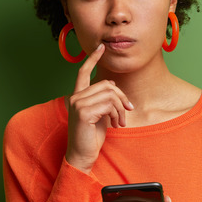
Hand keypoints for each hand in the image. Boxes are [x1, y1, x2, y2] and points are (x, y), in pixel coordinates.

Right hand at [65, 44, 133, 173]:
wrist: (83, 155)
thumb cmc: (91, 136)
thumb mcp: (100, 114)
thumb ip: (104, 100)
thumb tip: (114, 88)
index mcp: (78, 96)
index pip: (83, 72)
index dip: (92, 59)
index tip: (101, 47)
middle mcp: (75, 97)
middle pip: (107, 85)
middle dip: (121, 98)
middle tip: (127, 112)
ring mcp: (77, 103)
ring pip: (110, 94)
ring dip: (120, 109)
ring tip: (120, 122)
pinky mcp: (83, 112)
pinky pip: (109, 105)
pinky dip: (117, 114)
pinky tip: (115, 124)